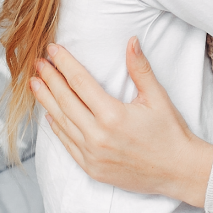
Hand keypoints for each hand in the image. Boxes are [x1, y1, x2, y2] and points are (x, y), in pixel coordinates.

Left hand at [30, 38, 212, 207]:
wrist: (177, 170)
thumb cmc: (170, 132)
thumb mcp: (158, 97)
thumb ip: (140, 69)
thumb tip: (131, 42)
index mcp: (113, 115)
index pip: (80, 82)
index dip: (65, 64)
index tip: (53, 50)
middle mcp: (97, 136)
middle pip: (65, 101)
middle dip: (50, 79)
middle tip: (37, 63)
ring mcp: (91, 155)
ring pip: (61, 123)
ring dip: (46, 101)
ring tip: (35, 84)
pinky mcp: (91, 168)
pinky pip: (67, 144)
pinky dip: (56, 127)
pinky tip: (49, 115)